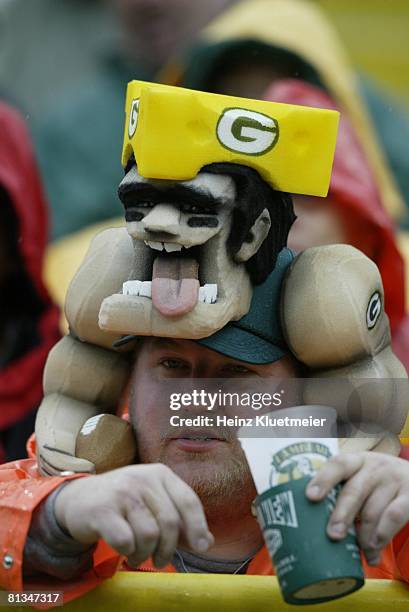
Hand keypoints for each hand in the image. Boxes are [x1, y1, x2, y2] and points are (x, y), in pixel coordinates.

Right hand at [54, 463, 213, 567]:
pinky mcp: (102, 509)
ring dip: (146, 554)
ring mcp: (122, 491)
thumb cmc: (123, 504)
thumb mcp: (153, 503)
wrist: (78, 500)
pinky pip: (125, 541)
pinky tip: (123, 549)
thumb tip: (208, 541)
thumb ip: (180, 519)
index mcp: (160, 473)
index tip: (201, 547)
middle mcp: (142, 477)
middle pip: (170, 523)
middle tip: (160, 561)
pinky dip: (127, 551)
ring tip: (138, 556)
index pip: (188, 500)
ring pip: (149, 535)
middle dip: (168, 549)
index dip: (198, 526)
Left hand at [305, 452, 408, 565]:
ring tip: (359, 551)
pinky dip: (382, 536)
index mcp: (356, 461)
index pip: (338, 464)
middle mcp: (374, 467)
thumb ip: (343, 492)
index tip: (311, 496)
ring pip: (373, 511)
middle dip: (341, 515)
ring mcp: (393, 480)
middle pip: (354, 491)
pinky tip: (374, 550)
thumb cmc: (377, 484)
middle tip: (333, 535)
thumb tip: (312, 526)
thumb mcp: (362, 477)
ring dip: (363, 536)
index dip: (323, 479)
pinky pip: (394, 516)